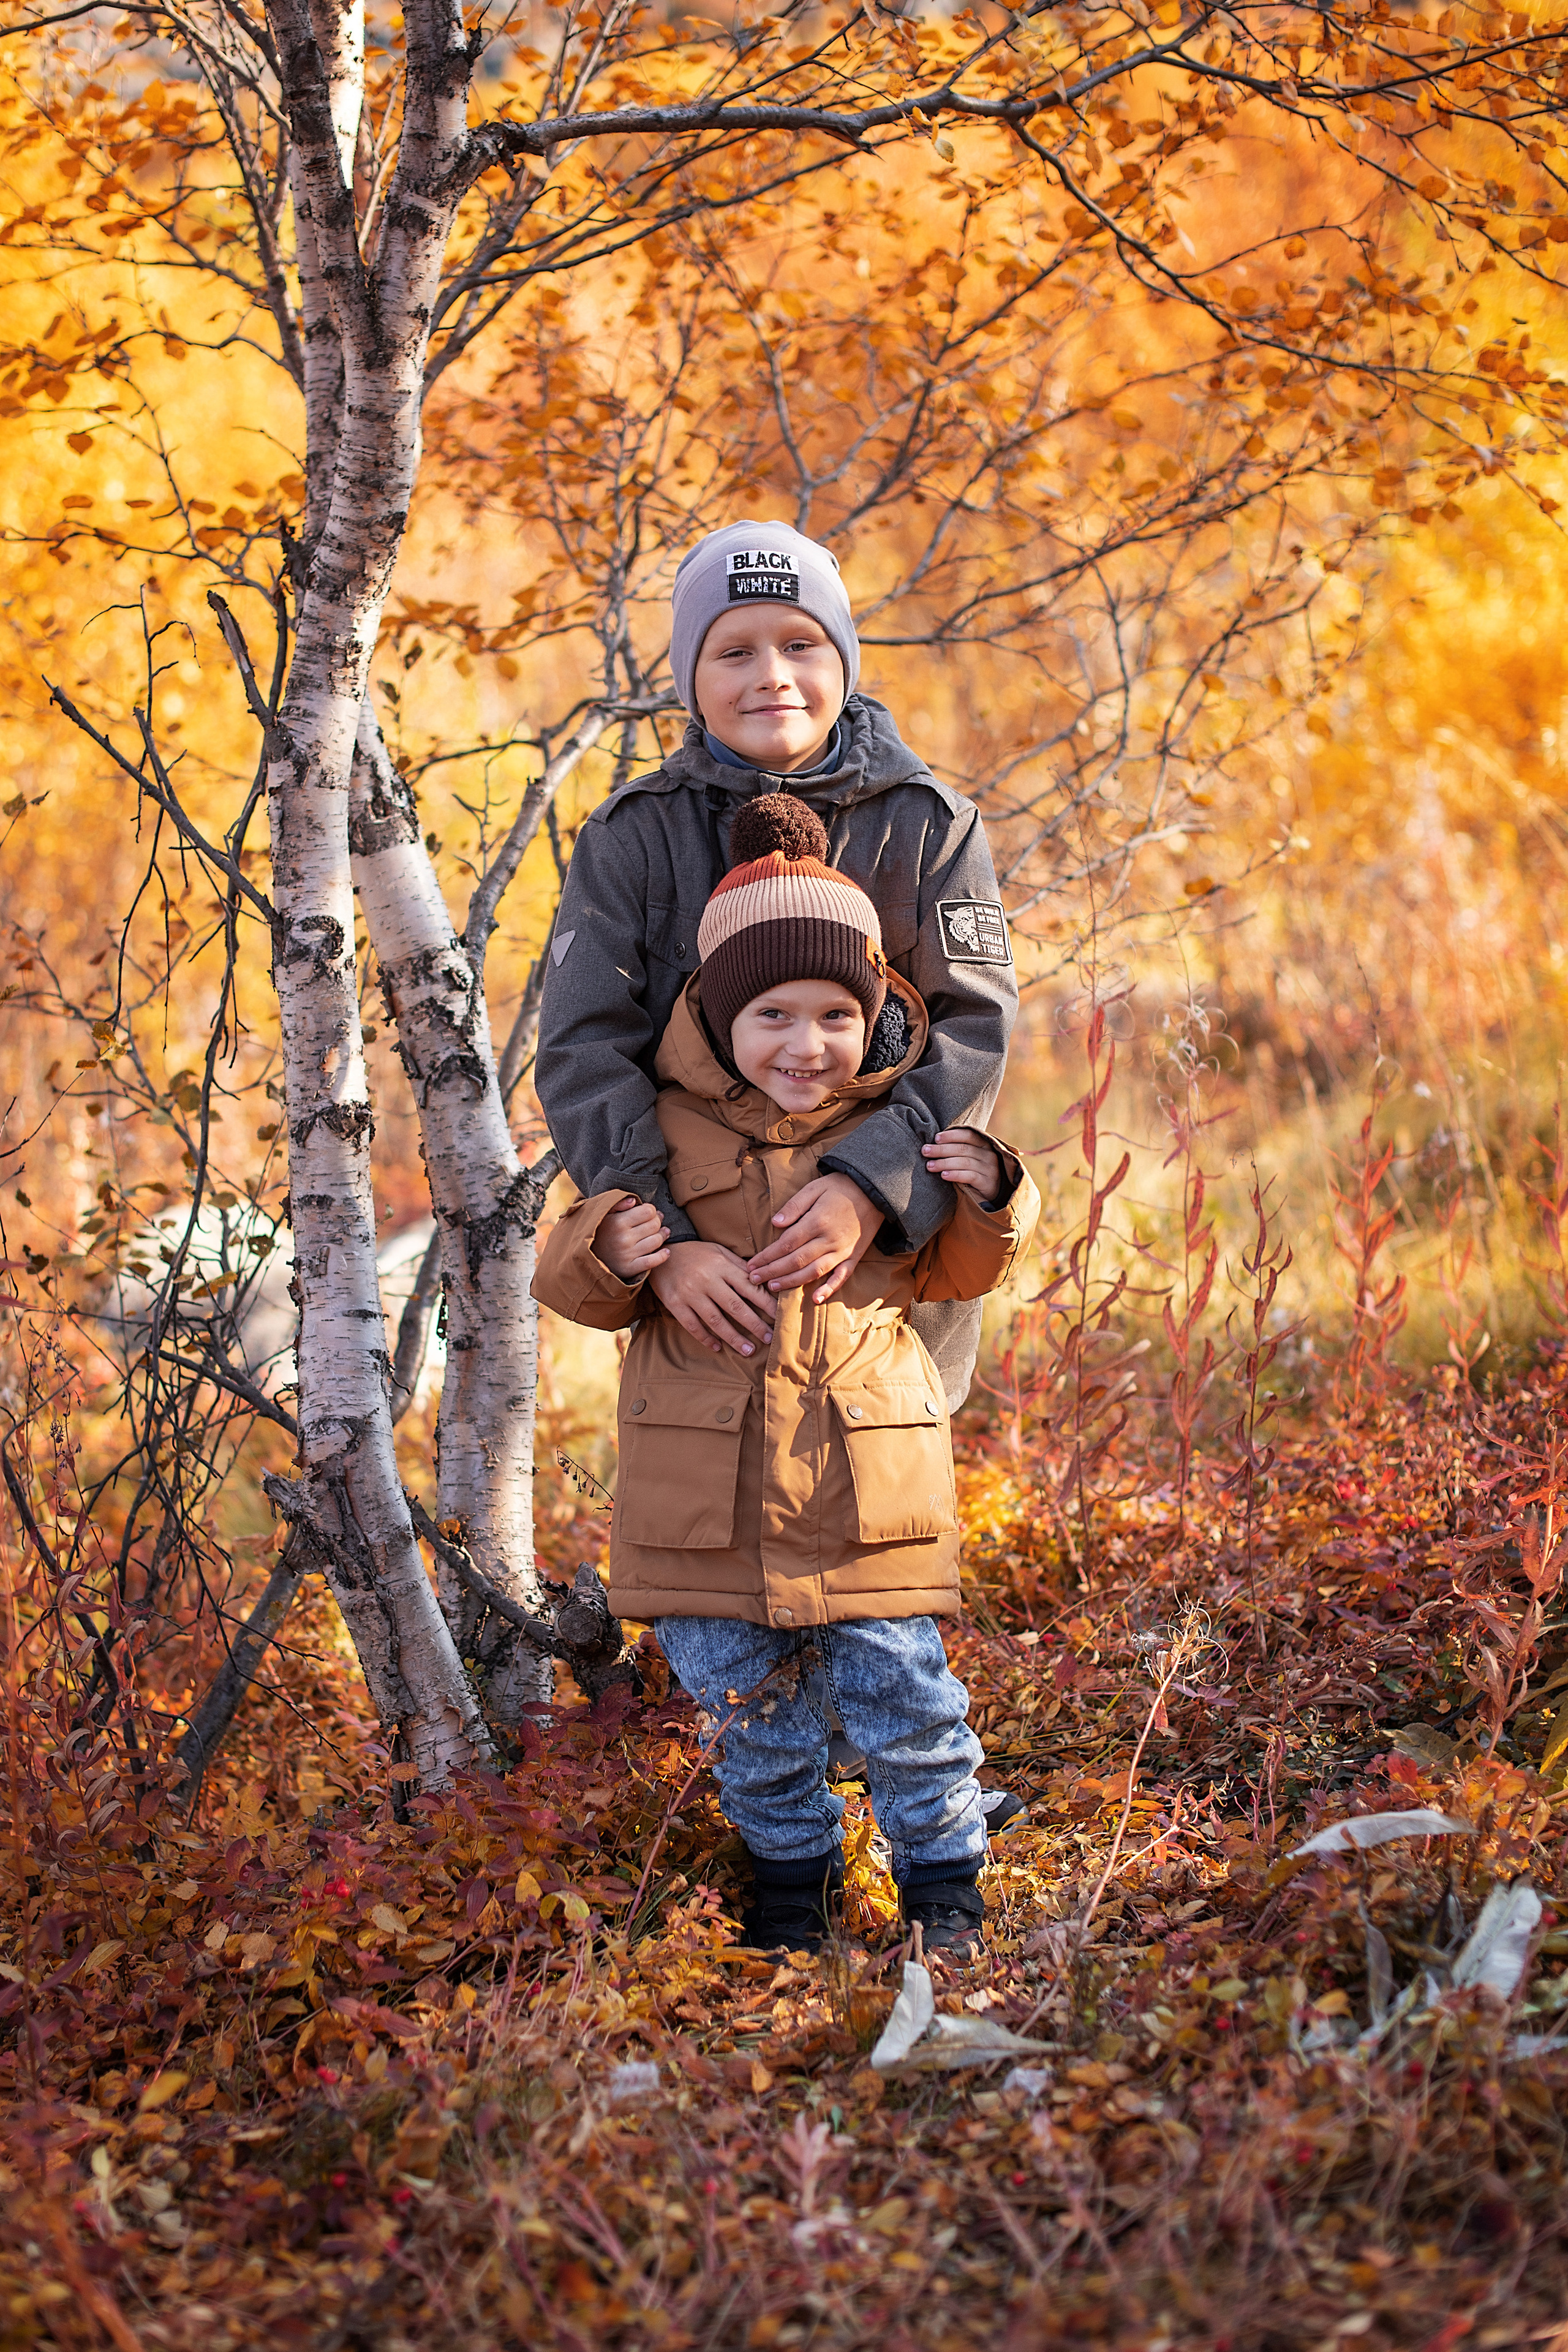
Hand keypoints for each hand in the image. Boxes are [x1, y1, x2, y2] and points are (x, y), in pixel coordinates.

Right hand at [595, 1197, 669, 1280]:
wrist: (588, 1257)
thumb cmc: (600, 1231)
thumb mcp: (604, 1214)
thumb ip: (617, 1204)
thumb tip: (634, 1201)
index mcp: (618, 1222)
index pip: (648, 1211)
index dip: (652, 1210)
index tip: (650, 1212)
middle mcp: (623, 1238)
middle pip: (654, 1225)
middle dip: (658, 1221)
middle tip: (657, 1221)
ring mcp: (627, 1255)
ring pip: (656, 1241)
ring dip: (663, 1236)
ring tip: (663, 1233)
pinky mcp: (629, 1268)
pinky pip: (652, 1261)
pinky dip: (662, 1256)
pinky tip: (666, 1251)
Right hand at [648, 1242, 775, 1356]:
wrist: (662, 1250)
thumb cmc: (697, 1253)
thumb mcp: (720, 1252)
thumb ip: (739, 1267)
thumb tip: (763, 1281)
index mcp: (722, 1266)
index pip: (749, 1287)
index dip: (766, 1304)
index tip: (779, 1316)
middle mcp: (707, 1280)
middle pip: (736, 1307)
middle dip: (755, 1325)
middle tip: (769, 1339)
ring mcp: (690, 1293)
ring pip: (716, 1320)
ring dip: (734, 1338)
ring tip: (749, 1350)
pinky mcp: (675, 1303)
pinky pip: (693, 1325)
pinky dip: (706, 1338)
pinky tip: (717, 1347)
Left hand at [745, 1172, 882, 1303]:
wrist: (874, 1191)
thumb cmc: (840, 1187)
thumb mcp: (815, 1187)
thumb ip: (794, 1205)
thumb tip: (775, 1223)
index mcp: (817, 1221)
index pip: (785, 1244)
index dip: (767, 1256)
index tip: (752, 1264)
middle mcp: (829, 1240)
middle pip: (795, 1261)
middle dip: (773, 1272)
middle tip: (754, 1279)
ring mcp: (842, 1251)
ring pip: (814, 1272)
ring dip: (792, 1282)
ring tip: (773, 1288)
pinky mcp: (854, 1257)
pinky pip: (842, 1276)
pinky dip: (830, 1289)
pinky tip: (816, 1299)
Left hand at [921, 1127, 1002, 1205]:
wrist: (993, 1193)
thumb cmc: (976, 1171)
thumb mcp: (972, 1157)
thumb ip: (959, 1149)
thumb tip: (934, 1144)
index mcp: (984, 1144)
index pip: (968, 1135)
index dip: (951, 1136)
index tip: (935, 1138)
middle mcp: (989, 1155)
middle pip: (963, 1149)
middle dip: (941, 1149)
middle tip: (925, 1151)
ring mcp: (990, 1169)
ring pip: (965, 1162)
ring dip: (944, 1163)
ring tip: (930, 1165)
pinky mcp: (987, 1183)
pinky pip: (970, 1177)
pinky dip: (955, 1175)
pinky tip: (943, 1175)